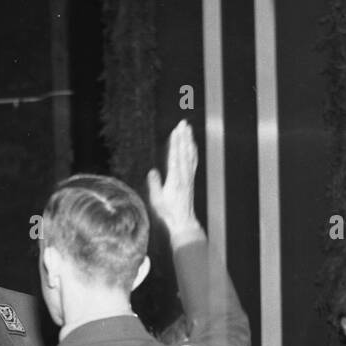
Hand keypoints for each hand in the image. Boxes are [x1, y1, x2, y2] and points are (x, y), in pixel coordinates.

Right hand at [147, 121, 203, 242]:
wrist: (183, 221)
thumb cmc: (168, 212)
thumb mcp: (157, 200)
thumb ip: (155, 185)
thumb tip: (152, 171)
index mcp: (175, 179)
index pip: (175, 157)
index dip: (175, 143)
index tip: (176, 131)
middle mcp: (184, 176)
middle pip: (184, 152)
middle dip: (183, 136)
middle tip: (183, 123)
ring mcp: (189, 177)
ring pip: (190, 155)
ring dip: (189, 140)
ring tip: (188, 128)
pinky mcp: (191, 179)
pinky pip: (193, 161)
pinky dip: (193, 150)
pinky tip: (192, 144)